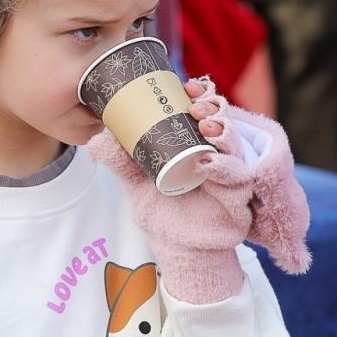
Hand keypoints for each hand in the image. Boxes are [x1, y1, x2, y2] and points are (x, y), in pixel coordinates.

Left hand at [87, 77, 309, 301]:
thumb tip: (96, 140)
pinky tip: (209, 160)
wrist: (177, 251)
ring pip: (235, 145)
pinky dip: (225, 167)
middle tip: (195, 105)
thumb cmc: (163, 214)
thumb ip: (121, 163)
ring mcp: (232, 176)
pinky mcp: (239, 199)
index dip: (201, 95)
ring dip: (223, 131)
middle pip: (223, 123)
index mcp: (198, 145)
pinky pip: (239, 178)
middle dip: (213, 108)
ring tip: (204, 125)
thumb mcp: (137, 185)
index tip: (186, 85)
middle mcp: (219, 155)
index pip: (204, 112)